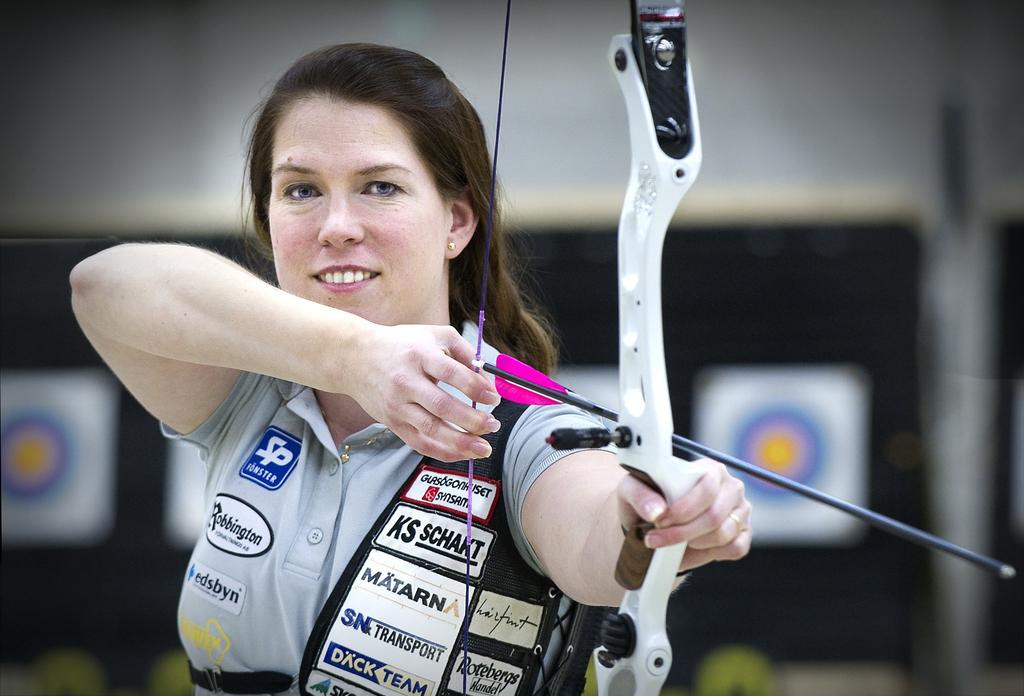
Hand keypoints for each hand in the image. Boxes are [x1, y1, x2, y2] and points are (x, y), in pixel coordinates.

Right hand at [346, 323, 500, 461]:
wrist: (356, 357)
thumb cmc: (403, 345)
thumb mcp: (435, 335)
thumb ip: (465, 353)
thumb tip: (488, 381)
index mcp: (420, 355)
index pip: (451, 374)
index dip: (476, 388)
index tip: (494, 399)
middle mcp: (406, 381)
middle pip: (442, 406)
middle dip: (472, 420)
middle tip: (493, 425)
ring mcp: (397, 405)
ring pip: (430, 430)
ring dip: (460, 443)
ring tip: (484, 448)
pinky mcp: (392, 422)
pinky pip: (419, 443)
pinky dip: (443, 452)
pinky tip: (462, 453)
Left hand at [616, 458, 751, 571]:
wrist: (654, 520)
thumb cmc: (649, 498)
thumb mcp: (633, 489)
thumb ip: (640, 494)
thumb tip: (656, 511)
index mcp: (711, 469)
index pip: (706, 489)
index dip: (682, 509)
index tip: (659, 521)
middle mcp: (731, 487)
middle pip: (714, 516)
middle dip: (681, 532)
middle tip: (655, 540)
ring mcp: (741, 511)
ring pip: (722, 535)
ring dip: (691, 544)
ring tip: (670, 543)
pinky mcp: (743, 533)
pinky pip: (735, 549)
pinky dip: (709, 554)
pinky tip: (690, 549)